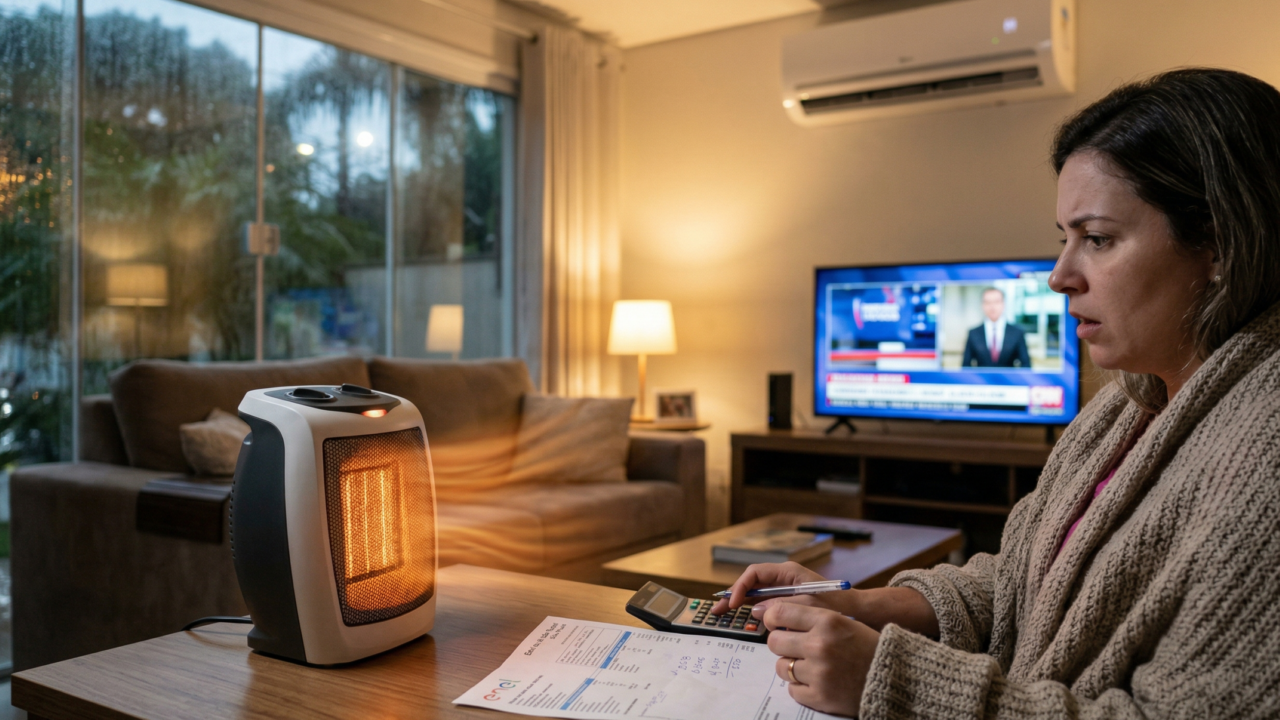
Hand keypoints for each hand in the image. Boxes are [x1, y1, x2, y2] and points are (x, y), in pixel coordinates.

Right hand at [710, 562, 854, 616]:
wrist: (857, 611)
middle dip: (733, 596)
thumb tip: (756, 610)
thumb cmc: (836, 605)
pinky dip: (752, 612)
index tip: (734, 604)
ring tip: (723, 616)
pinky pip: (765, 604)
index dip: (741, 587)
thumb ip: (781, 606)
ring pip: (755, 594)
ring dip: (740, 604)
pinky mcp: (788, 602)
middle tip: (716, 611)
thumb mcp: (808, 605)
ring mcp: (784, 590)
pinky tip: (744, 620)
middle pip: (751, 583)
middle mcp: (783, 578)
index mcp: (788, 572)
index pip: (755, 573)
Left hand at [764, 603, 878, 717]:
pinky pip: (792, 689)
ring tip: (810, 666)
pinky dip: (801, 687)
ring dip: (791, 667)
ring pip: (781, 667)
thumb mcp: (842, 621)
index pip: (779, 613)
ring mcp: (818, 673)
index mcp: (827, 621)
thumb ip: (810, 618)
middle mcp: (819, 645)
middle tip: (794, 647)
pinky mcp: (819, 696)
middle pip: (774, 642)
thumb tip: (774, 618)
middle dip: (781, 644)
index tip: (776, 623)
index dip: (773, 618)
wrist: (895, 677)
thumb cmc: (866, 646)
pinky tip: (817, 681)